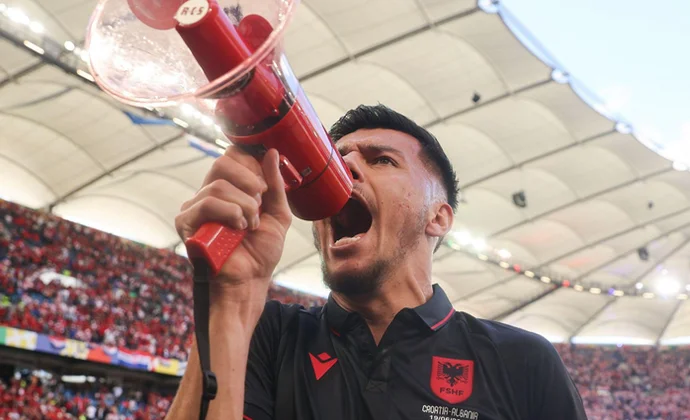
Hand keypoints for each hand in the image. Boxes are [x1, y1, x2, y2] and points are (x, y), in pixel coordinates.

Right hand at [175, 147, 290, 289]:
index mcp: (229, 188)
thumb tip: (273, 153)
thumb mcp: (278, 213)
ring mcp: (195, 207)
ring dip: (244, 205)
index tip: (265, 187)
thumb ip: (276, 184)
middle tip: (260, 203)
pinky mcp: (186, 223)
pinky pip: (206, 203)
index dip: (251, 164)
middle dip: (249, 182)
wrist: (251, 280)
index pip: (231, 156)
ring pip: (217, 186)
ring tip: (250, 224)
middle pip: (221, 163)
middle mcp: (209, 193)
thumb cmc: (261, 251)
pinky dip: (229, 213)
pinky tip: (237, 228)